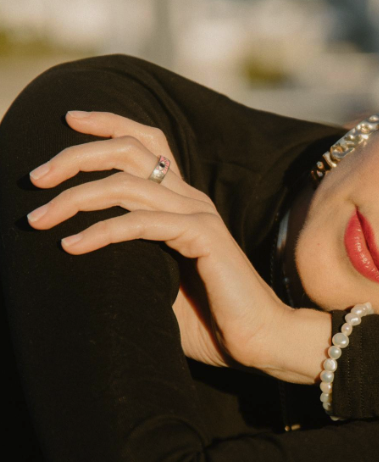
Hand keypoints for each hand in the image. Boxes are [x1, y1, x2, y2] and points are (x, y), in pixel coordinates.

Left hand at [27, 110, 329, 383]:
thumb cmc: (214, 322)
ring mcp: (198, 215)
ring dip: (75, 197)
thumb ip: (131, 262)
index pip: (147, 141)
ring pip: (125, 184)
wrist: (260, 342)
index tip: (68, 120)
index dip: (108, 122)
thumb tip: (81, 254)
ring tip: (39, 219)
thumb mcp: (160, 285)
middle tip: (34, 177)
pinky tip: (72, 246)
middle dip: (75, 155)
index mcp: (183, 202)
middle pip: (127, 148)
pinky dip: (102, 232)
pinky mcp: (203, 237)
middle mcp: (191, 199)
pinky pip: (141, 223)